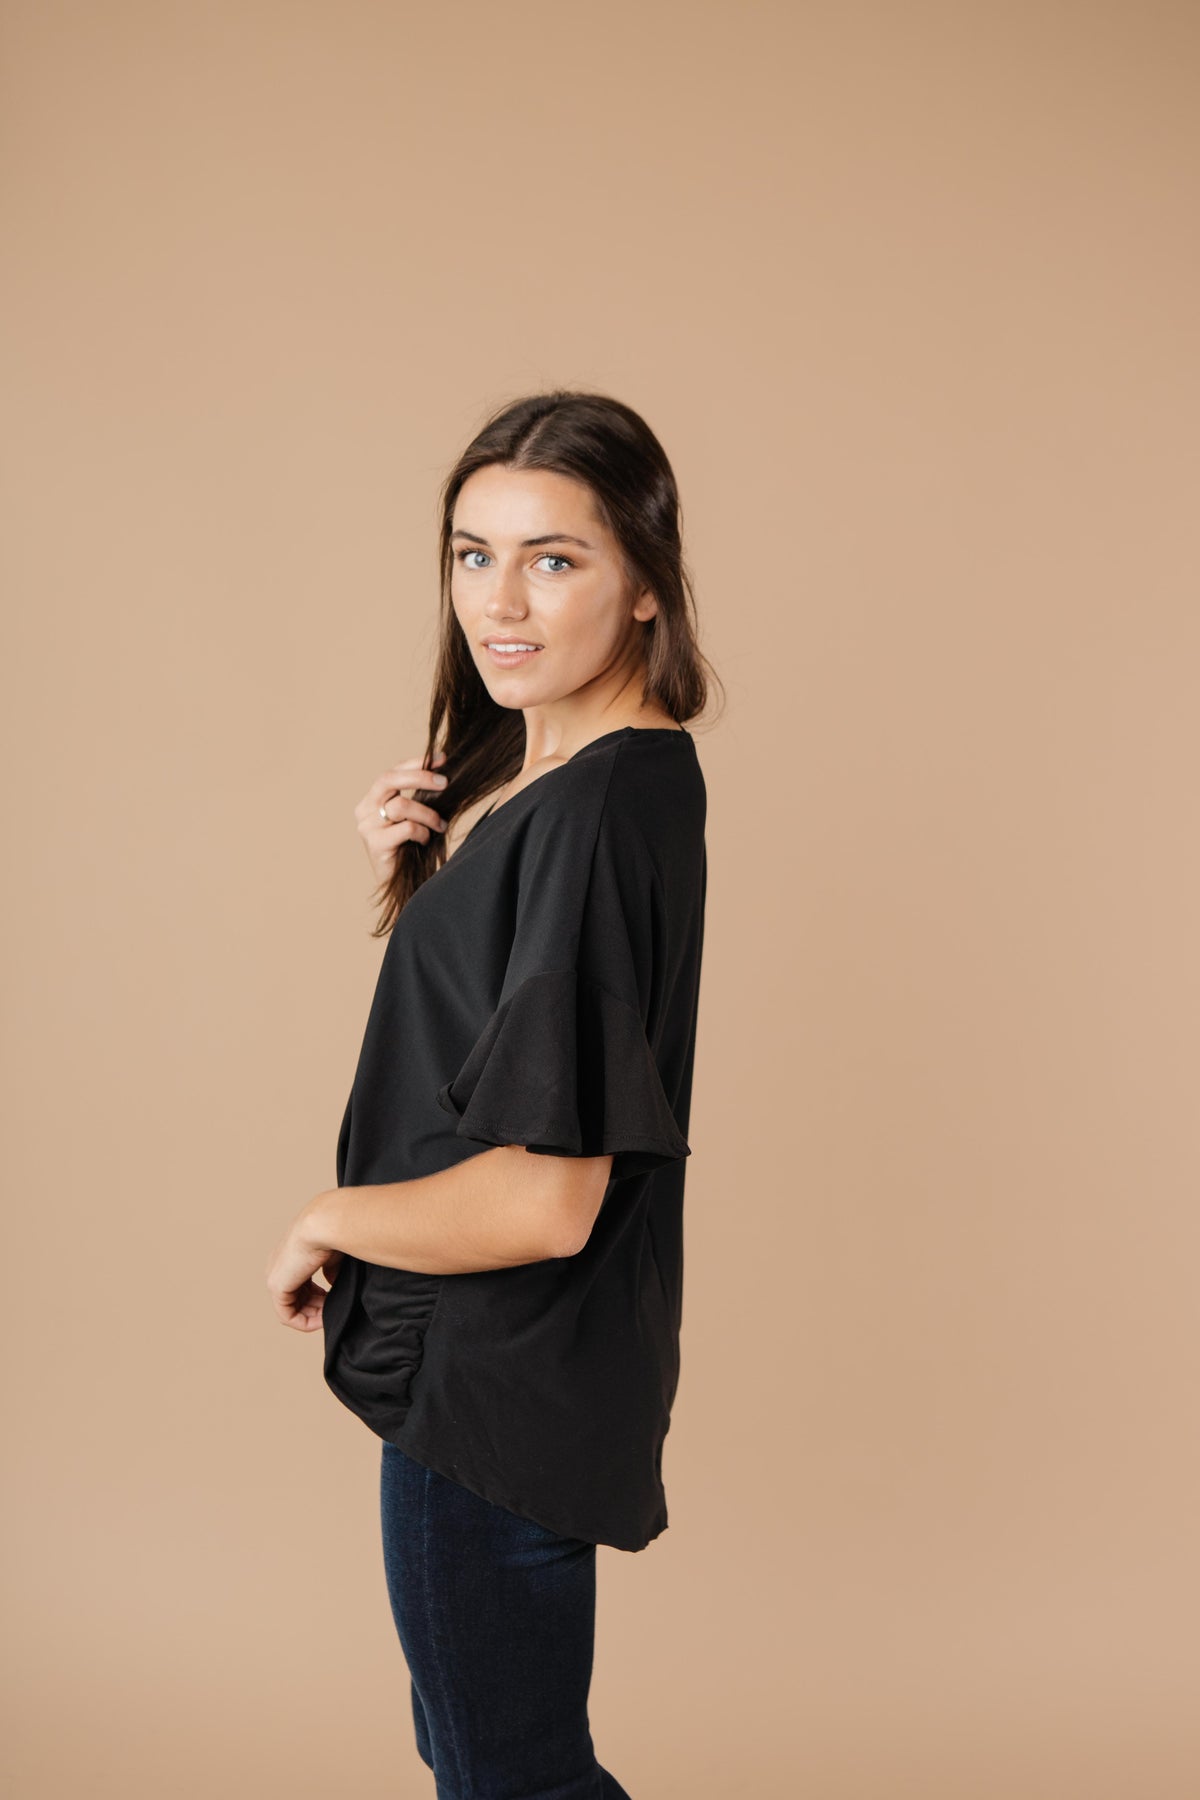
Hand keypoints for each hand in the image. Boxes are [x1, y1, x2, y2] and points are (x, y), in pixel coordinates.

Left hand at [266, 1199, 344, 1332]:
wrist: (326, 1223)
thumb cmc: (335, 1231)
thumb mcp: (332, 1255)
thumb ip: (330, 1271)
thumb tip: (331, 1283)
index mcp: (291, 1256)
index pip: (302, 1284)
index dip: (320, 1296)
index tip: (336, 1298)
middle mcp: (279, 1266)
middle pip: (297, 1298)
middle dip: (317, 1307)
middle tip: (334, 1308)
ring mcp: (275, 1276)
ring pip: (291, 1309)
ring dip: (312, 1316)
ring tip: (330, 1314)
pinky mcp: (276, 1286)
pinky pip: (288, 1315)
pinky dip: (306, 1321)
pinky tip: (322, 1319)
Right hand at [356, 749, 449, 886]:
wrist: (402, 886)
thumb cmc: (411, 849)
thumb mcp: (415, 817)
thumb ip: (420, 797)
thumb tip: (444, 772)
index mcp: (372, 800)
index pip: (392, 772)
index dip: (417, 763)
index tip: (442, 758)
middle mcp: (364, 810)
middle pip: (389, 779)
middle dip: (420, 777)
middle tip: (445, 783)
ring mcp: (367, 827)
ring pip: (401, 805)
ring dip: (428, 814)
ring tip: (440, 826)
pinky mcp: (374, 844)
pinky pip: (406, 828)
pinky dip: (422, 832)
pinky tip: (425, 841)